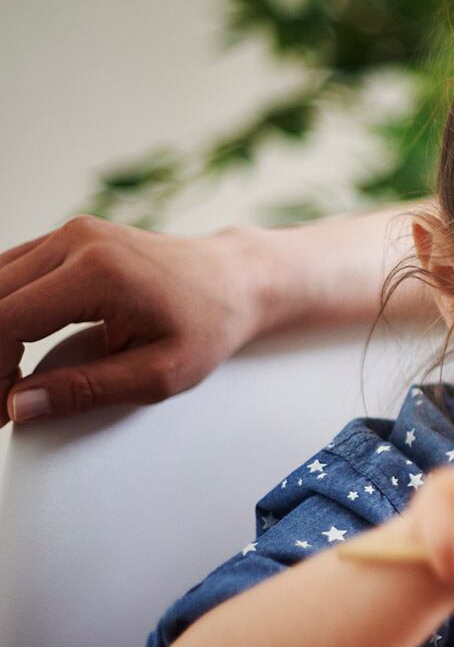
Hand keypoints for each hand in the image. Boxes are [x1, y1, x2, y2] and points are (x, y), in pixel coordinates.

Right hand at [1, 216, 264, 425]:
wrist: (238, 279)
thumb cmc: (209, 324)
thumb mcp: (159, 373)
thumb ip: (86, 390)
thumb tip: (18, 406)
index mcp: (96, 272)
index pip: (5, 321)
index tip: (0, 412)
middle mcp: (76, 242)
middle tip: (1, 402)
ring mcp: (70, 233)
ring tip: (8, 380)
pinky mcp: (69, 237)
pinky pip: (10, 273)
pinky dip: (2, 311)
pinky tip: (13, 349)